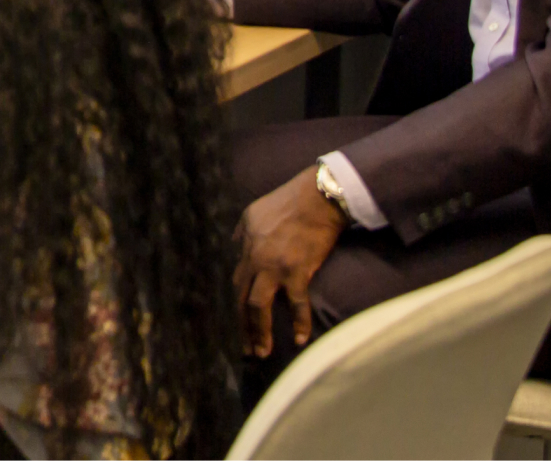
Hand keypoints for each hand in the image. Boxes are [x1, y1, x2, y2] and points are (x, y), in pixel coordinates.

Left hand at [236, 166, 347, 357]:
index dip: (233, 305)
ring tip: (261, 352)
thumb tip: (235, 244)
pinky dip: (299, 323)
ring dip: (259, 332)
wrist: (316, 197)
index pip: (234, 283)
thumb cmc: (287, 202)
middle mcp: (255, 260)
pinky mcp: (298, 271)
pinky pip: (296, 304)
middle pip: (240, 299)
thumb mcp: (253, 212)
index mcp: (245, 247)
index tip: (235, 324)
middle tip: (244, 349)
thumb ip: (241, 231)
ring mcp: (275, 267)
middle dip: (241, 327)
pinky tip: (299, 340)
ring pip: (258, 306)